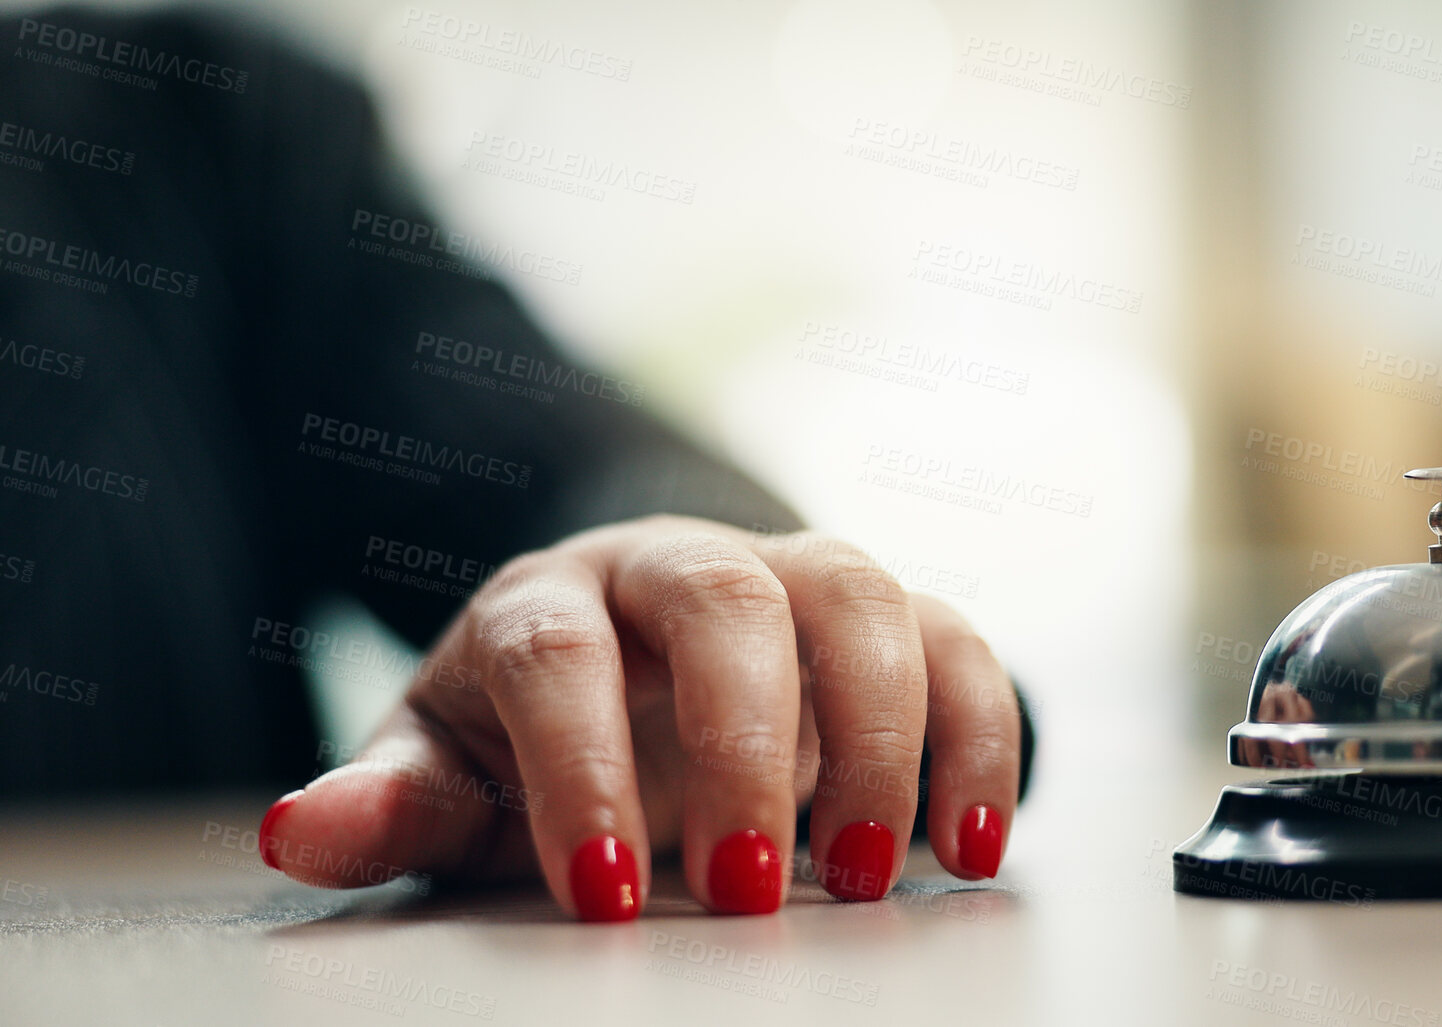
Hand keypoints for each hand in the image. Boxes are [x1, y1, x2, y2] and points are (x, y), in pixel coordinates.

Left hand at [255, 515, 1019, 918]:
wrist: (639, 670)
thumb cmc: (534, 739)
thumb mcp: (456, 777)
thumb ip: (394, 805)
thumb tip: (297, 834)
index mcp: (548, 599)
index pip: (555, 651)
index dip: (580, 768)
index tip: (609, 898)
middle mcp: (670, 567)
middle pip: (718, 598)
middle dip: (743, 745)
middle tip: (746, 892)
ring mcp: (785, 575)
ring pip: (851, 588)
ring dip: (876, 733)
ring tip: (863, 876)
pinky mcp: (877, 614)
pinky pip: (952, 634)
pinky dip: (977, 729)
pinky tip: (972, 843)